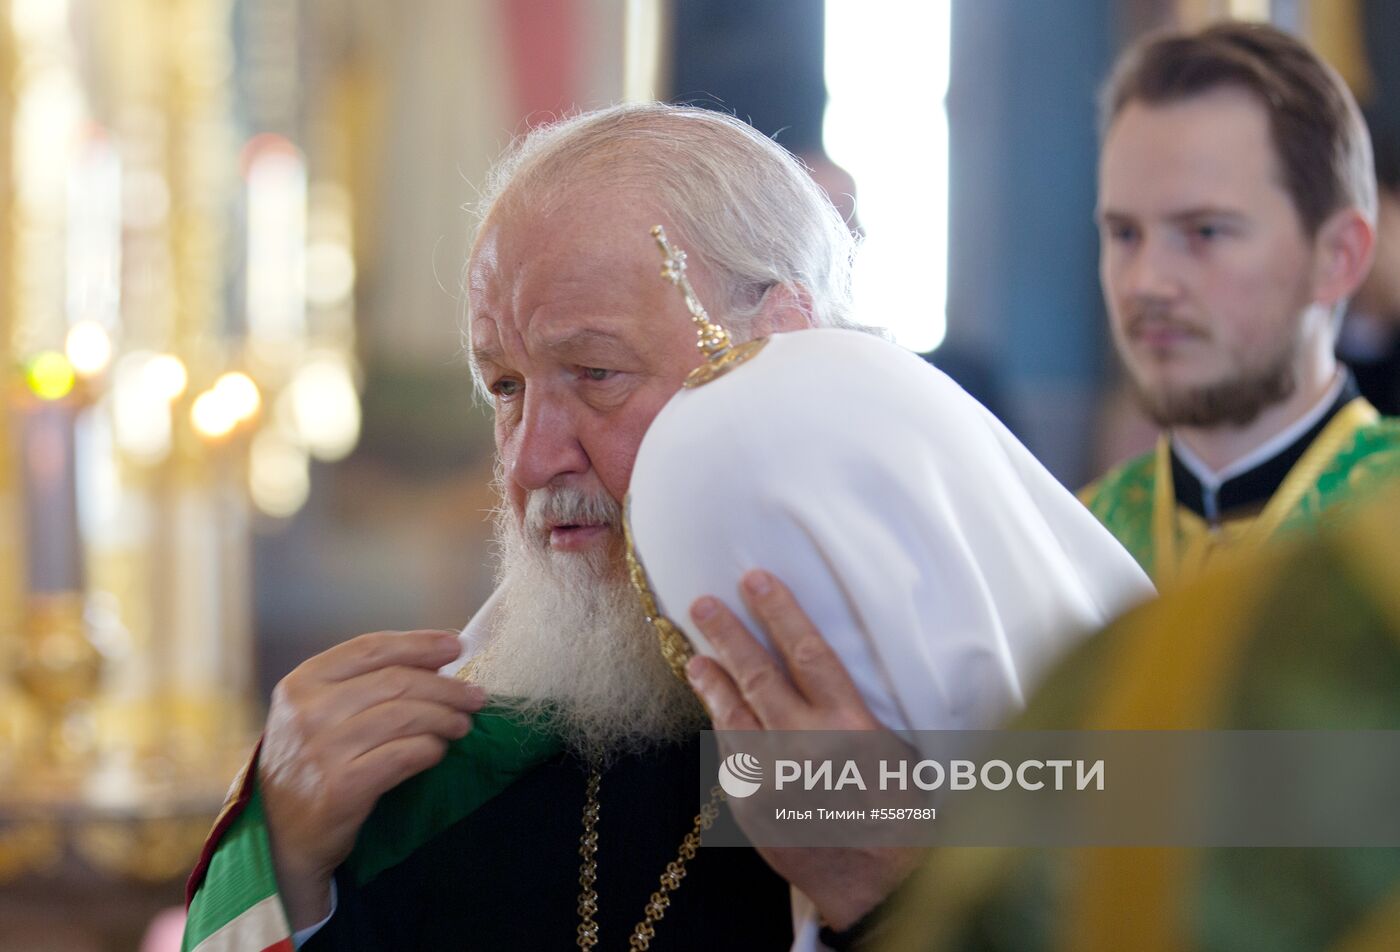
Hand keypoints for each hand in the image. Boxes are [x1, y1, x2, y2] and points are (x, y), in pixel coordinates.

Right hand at [258, 630, 485, 928]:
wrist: (282, 838)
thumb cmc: (310, 765)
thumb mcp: (317, 713)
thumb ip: (362, 684)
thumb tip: (434, 660)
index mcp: (302, 682)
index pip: (371, 649)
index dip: (419, 644)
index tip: (455, 647)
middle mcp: (308, 711)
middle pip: (396, 681)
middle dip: (445, 686)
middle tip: (474, 696)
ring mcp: (322, 750)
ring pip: (405, 716)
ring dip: (445, 718)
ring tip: (462, 724)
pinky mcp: (342, 788)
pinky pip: (404, 756)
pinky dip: (430, 750)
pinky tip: (438, 751)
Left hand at [685, 570, 921, 930]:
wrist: (880, 885)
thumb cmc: (901, 813)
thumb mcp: (899, 750)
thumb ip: (861, 708)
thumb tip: (826, 665)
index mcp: (852, 725)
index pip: (808, 653)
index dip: (780, 612)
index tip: (756, 580)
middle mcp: (806, 746)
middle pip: (758, 675)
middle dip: (729, 634)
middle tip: (703, 604)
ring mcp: (772, 777)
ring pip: (733, 714)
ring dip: (712, 681)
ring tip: (696, 657)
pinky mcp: (751, 806)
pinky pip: (732, 757)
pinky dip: (723, 730)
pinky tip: (716, 713)